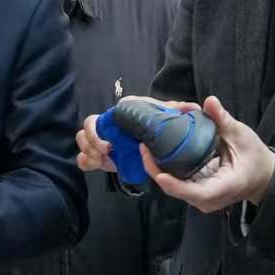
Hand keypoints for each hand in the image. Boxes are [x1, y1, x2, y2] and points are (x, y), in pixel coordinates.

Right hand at [76, 99, 200, 174]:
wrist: (161, 143)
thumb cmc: (162, 124)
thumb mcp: (170, 116)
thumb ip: (179, 109)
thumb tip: (191, 107)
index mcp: (119, 114)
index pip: (98, 119)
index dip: (96, 132)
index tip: (109, 146)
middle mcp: (108, 125)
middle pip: (85, 131)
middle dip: (91, 144)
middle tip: (106, 154)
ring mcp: (103, 140)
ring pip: (82, 143)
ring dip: (89, 153)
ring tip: (104, 161)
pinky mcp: (102, 155)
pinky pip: (84, 159)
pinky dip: (88, 163)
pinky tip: (100, 166)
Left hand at [146, 96, 274, 214]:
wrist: (263, 176)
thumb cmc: (255, 159)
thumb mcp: (242, 137)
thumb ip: (223, 120)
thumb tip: (210, 101)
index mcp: (220, 188)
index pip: (193, 192)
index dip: (173, 184)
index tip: (158, 172)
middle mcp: (207, 199)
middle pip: (175, 189)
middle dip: (157, 169)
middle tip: (144, 146)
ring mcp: (200, 197)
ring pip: (173, 186)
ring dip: (158, 168)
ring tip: (146, 146)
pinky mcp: (195, 191)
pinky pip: (176, 182)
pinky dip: (166, 168)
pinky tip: (157, 151)